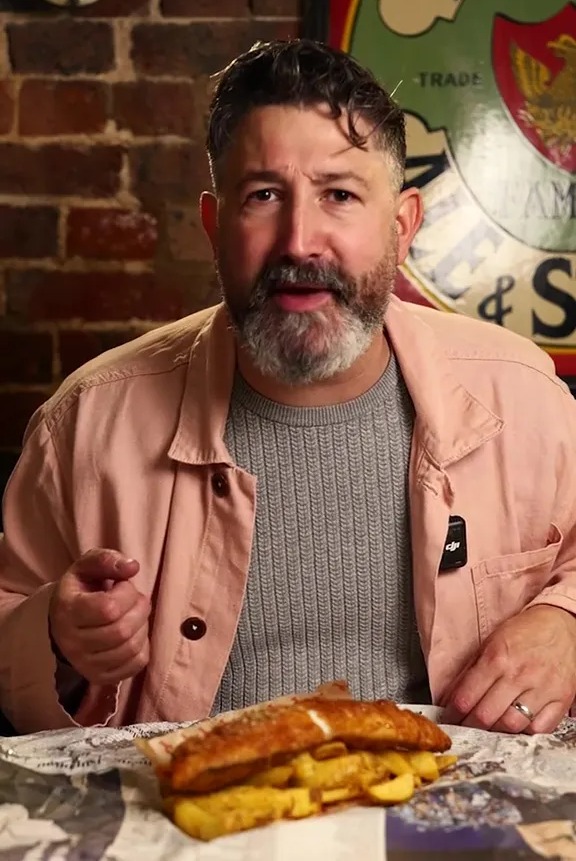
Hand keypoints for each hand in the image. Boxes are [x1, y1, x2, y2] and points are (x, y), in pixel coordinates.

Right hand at [49, 548, 149, 684]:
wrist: (64, 622)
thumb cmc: (81, 590)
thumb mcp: (88, 566)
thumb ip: (108, 560)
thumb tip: (133, 567)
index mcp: (67, 611)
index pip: (108, 608)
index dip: (126, 593)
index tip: (123, 585)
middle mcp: (72, 642)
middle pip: (122, 631)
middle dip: (140, 609)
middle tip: (137, 599)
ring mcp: (85, 664)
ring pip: (131, 648)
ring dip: (143, 627)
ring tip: (136, 615)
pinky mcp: (100, 677)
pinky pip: (136, 665)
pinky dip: (144, 647)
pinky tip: (135, 633)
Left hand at [440, 605, 575, 733]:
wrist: (561, 623)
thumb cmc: (525, 631)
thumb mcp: (491, 641)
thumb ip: (471, 670)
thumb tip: (453, 696)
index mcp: (497, 658)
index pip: (466, 697)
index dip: (453, 713)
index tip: (449, 718)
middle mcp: (519, 675)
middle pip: (486, 716)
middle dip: (470, 726)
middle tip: (465, 727)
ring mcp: (542, 689)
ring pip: (512, 726)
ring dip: (496, 732)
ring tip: (488, 727)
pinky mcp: (561, 699)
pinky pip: (540, 728)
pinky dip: (525, 732)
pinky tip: (516, 726)